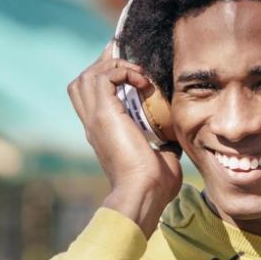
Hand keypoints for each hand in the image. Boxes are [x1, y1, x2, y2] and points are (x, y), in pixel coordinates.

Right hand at [67, 43, 182, 236]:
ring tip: (138, 73)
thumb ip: (165, 143)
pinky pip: (104, 77)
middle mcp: (93, 123)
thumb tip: (177, 137)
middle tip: (132, 65)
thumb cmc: (154, 185)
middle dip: (106, 66)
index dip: (107, 78)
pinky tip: (143, 81)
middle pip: (83, 80)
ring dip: (113, 66)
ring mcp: (95, 118)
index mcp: (102, 132)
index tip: (133, 71)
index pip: (91, 96)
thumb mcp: (163, 157)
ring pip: (88, 75)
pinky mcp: (103, 114)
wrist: (143, 194)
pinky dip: (122, 71)